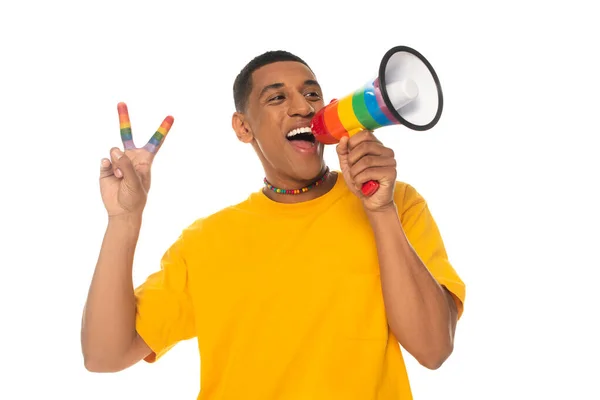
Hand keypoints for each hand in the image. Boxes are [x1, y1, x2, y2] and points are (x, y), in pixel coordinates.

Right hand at [99, 102, 173, 217]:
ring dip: (117, 164)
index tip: (171, 117)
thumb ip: (126, 165)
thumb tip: (114, 149)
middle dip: (124, 118)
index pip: (155, 142)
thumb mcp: (136, 182)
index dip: (163, 129)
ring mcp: (117, 161)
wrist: (121, 211)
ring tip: (121, 177)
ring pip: (114, 152)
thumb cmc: (135, 198)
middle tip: (121, 103)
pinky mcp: (106, 167)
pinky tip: (113, 176)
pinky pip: (104, 161)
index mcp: (144, 160)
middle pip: (127, 135)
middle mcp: (130, 157)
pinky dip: (107, 167)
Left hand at [336, 130, 396, 211]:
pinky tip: (361, 185)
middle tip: (352, 171)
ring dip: (355, 173)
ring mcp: (391, 161)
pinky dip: (359, 180)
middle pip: (364, 146)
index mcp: (378, 146)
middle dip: (352, 160)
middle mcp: (387, 151)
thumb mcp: (347, 165)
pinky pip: (370, 172)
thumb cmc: (361, 182)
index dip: (352, 144)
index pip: (365, 134)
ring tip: (356, 180)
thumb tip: (344, 138)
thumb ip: (343, 151)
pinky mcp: (391, 173)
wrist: (371, 201)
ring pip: (366, 161)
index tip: (350, 158)